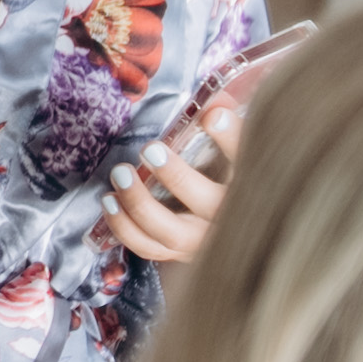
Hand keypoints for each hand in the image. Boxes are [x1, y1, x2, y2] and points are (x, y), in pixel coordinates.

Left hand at [105, 90, 242, 266]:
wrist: (228, 224)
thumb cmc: (228, 174)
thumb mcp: (234, 150)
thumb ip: (227, 128)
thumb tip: (214, 108)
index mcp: (252, 187)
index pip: (251, 162)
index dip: (232, 138)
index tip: (212, 116)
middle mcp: (231, 219)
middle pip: (210, 205)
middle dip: (177, 177)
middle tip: (150, 148)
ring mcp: (203, 241)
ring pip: (172, 233)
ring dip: (140, 206)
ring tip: (120, 173)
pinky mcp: (178, 253)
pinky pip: (150, 248)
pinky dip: (125, 228)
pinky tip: (110, 202)